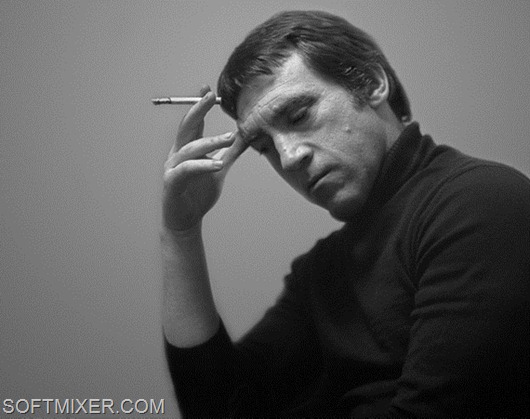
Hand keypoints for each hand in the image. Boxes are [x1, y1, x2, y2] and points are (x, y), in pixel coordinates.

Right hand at [162, 87, 245, 231]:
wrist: (186, 221)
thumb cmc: (199, 194)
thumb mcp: (219, 169)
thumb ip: (230, 153)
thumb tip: (245, 136)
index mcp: (188, 148)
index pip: (194, 123)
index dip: (199, 106)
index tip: (207, 89)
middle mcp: (178, 154)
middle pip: (186, 127)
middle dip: (197, 110)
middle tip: (210, 97)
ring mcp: (173, 168)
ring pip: (190, 148)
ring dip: (210, 141)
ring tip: (230, 138)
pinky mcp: (172, 183)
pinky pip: (187, 170)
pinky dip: (203, 166)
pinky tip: (218, 165)